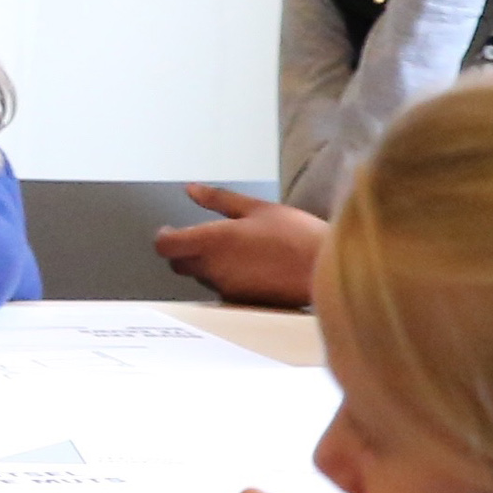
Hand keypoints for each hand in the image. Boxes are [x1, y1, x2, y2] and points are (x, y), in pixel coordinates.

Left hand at [155, 187, 326, 307]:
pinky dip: (227, 277)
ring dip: (207, 264)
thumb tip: (190, 189)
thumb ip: (219, 199)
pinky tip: (251, 267)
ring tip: (237, 250)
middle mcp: (214, 268)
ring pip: (202, 276)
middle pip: (179, 264)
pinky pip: (222, 289)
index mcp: (214, 240)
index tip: (169, 230)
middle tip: (202, 238)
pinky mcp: (241, 302)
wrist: (328, 270)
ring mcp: (227, 288)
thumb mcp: (257, 208)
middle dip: (183, 251)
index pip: (166, 246)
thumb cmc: (297, 235)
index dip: (164, 238)